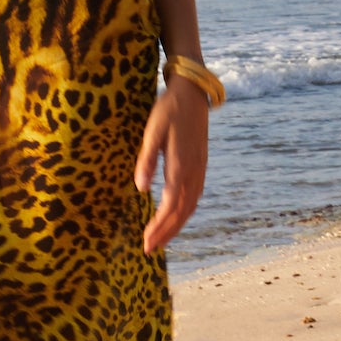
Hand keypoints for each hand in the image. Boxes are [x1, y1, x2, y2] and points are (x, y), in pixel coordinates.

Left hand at [135, 75, 210, 253]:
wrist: (192, 91)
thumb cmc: (169, 109)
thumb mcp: (152, 131)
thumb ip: (147, 160)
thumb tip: (140, 189)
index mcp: (180, 165)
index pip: (169, 205)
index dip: (159, 226)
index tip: (146, 243)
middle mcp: (193, 171)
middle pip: (182, 211)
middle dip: (166, 233)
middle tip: (149, 249)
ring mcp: (200, 168)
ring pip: (190, 206)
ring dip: (176, 225)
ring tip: (162, 239)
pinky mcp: (201, 164)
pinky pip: (195, 196)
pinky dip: (185, 212)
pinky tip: (177, 215)